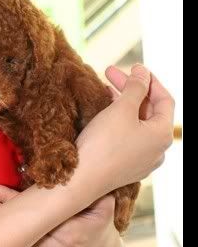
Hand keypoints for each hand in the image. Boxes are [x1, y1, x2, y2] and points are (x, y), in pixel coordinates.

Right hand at [76, 64, 174, 195]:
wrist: (81, 179)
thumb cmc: (104, 143)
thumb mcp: (122, 109)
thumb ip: (135, 88)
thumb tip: (143, 73)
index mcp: (162, 134)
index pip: (165, 100)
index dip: (150, 80)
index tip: (134, 67)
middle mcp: (158, 150)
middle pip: (150, 111)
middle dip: (132, 90)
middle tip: (110, 72)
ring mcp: (143, 160)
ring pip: (138, 124)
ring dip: (124, 103)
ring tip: (105, 88)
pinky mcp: (127, 167)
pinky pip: (129, 137)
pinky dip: (120, 120)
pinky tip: (105, 111)